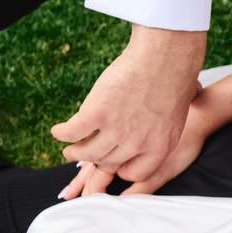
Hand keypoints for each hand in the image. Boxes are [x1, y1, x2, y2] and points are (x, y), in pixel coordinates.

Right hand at [59, 90, 217, 199]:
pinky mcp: (97, 114)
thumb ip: (161, 129)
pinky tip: (57, 132)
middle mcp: (137, 145)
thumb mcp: (174, 114)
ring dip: (74, 153)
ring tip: (68, 150)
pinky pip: (73, 132)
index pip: (135, 174)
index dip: (121, 168)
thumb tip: (159, 127)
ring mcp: (116, 131)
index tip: (111, 162)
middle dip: (96, 160)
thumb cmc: (173, 78)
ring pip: (88, 153)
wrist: (165, 58)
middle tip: (85, 153)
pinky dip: (62, 134)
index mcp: (160, 148)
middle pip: (108, 163)